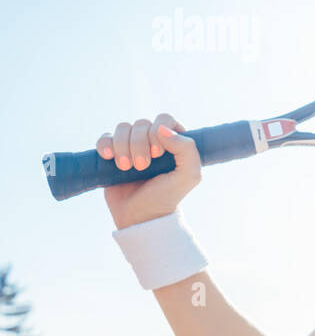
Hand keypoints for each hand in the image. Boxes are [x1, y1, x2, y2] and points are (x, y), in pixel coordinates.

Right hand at [98, 113, 202, 228]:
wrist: (140, 216)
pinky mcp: (113, 154)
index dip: (158, 132)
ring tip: (126, 168)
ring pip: (123, 128)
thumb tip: (161, 128)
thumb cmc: (167, 196)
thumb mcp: (189, 176)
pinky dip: (105, 145)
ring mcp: (132, 146)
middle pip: (142, 123)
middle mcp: (153, 140)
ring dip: (123, 146)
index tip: (158, 154)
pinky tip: (108, 158)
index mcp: (174, 142)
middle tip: (142, 166)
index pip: (165, 119)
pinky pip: (105, 137)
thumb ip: (187, 149)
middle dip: (139, 144)